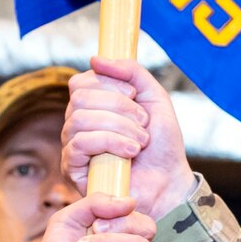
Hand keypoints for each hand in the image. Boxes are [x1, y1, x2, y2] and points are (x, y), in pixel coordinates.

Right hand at [64, 58, 199, 221]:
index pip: (82, 81)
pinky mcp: (72, 168)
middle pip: (80, 97)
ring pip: (80, 118)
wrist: (169, 183)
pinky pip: (80, 143)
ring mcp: (72, 145)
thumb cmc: (161, 145)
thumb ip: (132, 72)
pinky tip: (131, 152)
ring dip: (119, 126)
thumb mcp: (154, 98)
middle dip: (119, 106)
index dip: (109, 83)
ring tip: (141, 141)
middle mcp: (78, 123)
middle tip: (143, 123)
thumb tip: (95, 59)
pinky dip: (111, 142)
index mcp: (93, 105)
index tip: (135, 95)